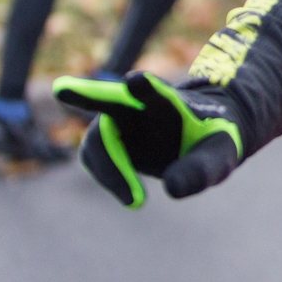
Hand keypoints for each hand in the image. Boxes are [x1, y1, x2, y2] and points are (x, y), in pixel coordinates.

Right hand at [53, 72, 242, 208]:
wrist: (202, 137)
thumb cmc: (212, 140)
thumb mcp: (219, 155)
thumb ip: (201, 169)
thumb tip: (172, 189)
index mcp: (170, 102)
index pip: (157, 92)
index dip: (146, 88)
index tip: (135, 80)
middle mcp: (139, 106)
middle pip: (109, 99)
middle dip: (85, 94)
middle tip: (61, 89)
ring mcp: (120, 121)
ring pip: (98, 141)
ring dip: (110, 169)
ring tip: (136, 201)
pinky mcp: (109, 140)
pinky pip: (95, 158)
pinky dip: (109, 177)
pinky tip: (132, 196)